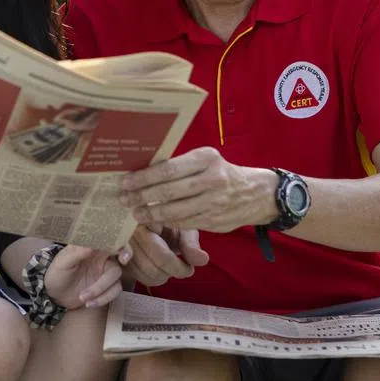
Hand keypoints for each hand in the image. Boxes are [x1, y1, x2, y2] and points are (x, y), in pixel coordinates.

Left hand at [43, 245, 124, 309]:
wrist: (54, 294)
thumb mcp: (63, 263)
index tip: (118, 242)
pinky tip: (88, 304)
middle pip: (121, 253)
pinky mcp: (106, 288)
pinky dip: (102, 299)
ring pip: (116, 277)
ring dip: (101, 289)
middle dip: (126, 254)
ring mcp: (105, 273)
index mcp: (92, 247)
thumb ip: (76, 253)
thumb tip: (90, 245)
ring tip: (82, 297)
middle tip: (124, 259)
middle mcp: (102, 258)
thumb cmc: (57, 273)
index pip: (109, 238)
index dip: (117, 238)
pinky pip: (114, 292)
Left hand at [118, 147, 275, 231]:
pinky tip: (154, 220)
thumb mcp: (205, 161)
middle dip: (141, 196)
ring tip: (135, 213)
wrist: (256, 193)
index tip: (125, 181)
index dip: (143, 177)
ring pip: (174, 210)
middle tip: (123, 199)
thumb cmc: (221, 173)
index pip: (168, 169)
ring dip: (150, 213)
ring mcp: (214, 201)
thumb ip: (180, 166)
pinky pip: (183, 222)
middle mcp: (212, 179)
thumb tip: (143, 171)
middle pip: (168, 190)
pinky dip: (166, 222)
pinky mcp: (214, 220)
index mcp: (206, 158)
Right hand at [122, 225, 208, 287]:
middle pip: (151, 267)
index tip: (189, 268)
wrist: (150, 218)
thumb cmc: (170, 222)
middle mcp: (128, 232)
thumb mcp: (184, 227)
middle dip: (171, 272)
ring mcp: (120, 244)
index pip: (162, 255)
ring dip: (162, 276)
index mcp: (145, 220)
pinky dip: (150, 277)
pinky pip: (136, 275)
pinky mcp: (117, 256)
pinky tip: (159, 269)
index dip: (178, 267)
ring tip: (171, 266)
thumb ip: (191, 243)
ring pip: (143, 274)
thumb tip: (202, 260)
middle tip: (184, 269)